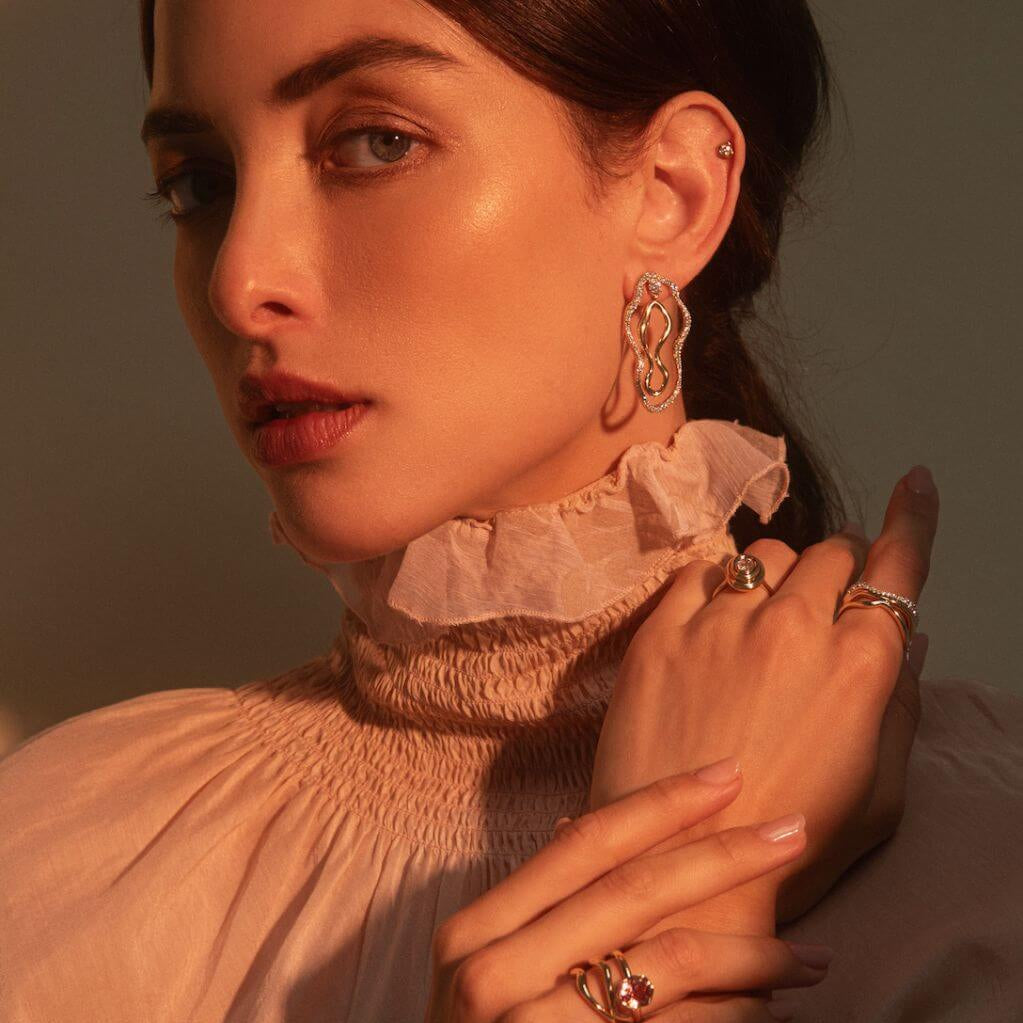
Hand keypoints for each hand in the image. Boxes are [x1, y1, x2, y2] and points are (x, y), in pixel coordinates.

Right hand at [424, 764, 831, 1021]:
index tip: (728, 775)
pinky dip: (733, 1017)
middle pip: (633, 891)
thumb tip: (568, 822)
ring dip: (752, 954)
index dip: (661, 803)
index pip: (584, 845)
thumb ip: (531, 906)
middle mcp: (495, 974)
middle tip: (794, 832)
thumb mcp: (484, 970)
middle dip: (724, 855)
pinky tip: (769, 1011)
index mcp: (478, 932)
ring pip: (666, 965)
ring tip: (810, 956)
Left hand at [588, 465, 938, 931]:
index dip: (912, 518)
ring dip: (777, 575)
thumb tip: (910, 639)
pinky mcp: (660, 633)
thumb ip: (901, 704)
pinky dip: (715, 581)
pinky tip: (714, 613)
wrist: (677, 866)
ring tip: (765, 616)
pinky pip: (697, 571)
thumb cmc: (791, 844)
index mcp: (859, 665)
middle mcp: (793, 627)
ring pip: (763, 555)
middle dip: (838, 569)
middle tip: (825, 603)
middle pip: (830, 552)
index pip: (897, 566)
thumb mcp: (879, 793)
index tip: (915, 482)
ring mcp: (721, 625)